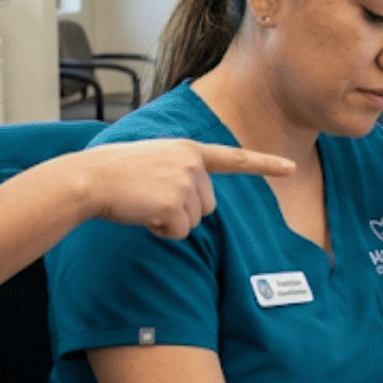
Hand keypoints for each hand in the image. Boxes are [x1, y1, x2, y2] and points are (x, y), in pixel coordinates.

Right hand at [76, 139, 293, 237]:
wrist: (90, 179)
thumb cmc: (115, 173)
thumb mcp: (155, 160)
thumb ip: (181, 171)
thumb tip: (195, 200)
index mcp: (188, 149)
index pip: (234, 159)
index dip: (265, 164)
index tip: (291, 167)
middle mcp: (193, 163)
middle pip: (209, 205)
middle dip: (184, 210)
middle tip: (152, 198)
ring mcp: (186, 183)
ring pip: (195, 221)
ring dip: (171, 221)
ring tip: (144, 203)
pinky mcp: (176, 204)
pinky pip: (180, 233)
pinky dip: (162, 231)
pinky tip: (143, 214)